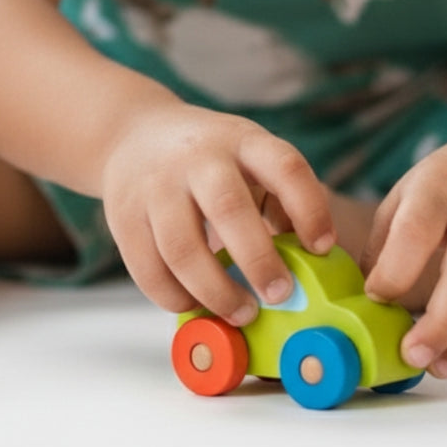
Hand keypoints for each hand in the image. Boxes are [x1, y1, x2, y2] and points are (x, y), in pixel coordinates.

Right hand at [101, 103, 334, 325]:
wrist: (134, 134)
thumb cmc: (210, 158)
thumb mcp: (250, 155)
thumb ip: (280, 197)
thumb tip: (312, 256)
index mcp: (242, 140)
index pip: (284, 167)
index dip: (309, 209)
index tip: (323, 247)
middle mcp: (198, 158)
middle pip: (229, 210)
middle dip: (259, 260)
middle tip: (280, 295)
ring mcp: (155, 187)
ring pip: (183, 249)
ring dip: (217, 291)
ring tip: (243, 312)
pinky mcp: (123, 217)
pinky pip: (149, 269)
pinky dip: (176, 297)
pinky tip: (198, 304)